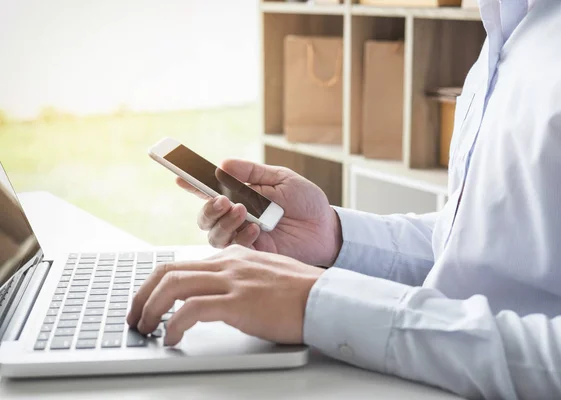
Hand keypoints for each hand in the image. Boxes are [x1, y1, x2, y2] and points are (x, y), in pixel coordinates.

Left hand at [126, 245, 323, 345]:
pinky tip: (172, 338)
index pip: (181, 264)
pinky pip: (192, 310)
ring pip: (173, 286)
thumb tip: (216, 298)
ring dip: (151, 310)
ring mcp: (233, 281)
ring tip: (146, 329)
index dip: (156, 285)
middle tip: (135, 317)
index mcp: (232, 256)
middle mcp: (228, 264)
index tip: (148, 303)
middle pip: (168, 271)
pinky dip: (174, 324)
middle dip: (142, 295)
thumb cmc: (300, 293)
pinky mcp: (239, 303)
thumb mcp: (263, 277)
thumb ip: (238, 281)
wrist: (326, 297)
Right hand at [177, 159, 341, 266]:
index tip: (179, 176)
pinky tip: (256, 229)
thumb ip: (253, 173)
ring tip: (243, 212)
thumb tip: (223, 164)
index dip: (192, 184)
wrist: (326, 228)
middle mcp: (237, 217)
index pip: (210, 190)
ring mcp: (243, 236)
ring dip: (224, 222)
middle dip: (207, 208)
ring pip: (214, 235)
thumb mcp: (282, 180)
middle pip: (205, 217)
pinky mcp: (253, 254)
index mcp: (241, 195)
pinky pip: (234, 249)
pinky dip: (241, 237)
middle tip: (222, 200)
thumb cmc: (306, 202)